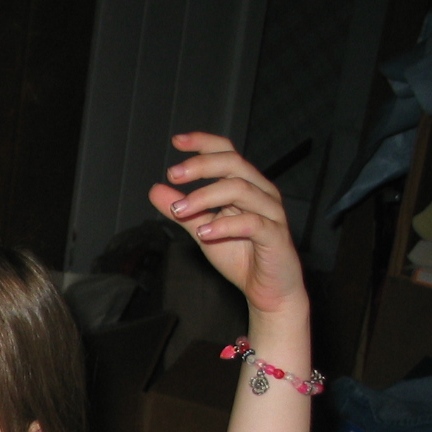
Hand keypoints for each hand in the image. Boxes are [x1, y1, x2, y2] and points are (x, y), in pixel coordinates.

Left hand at [148, 132, 305, 318]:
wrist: (268, 290)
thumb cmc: (241, 256)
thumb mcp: (203, 230)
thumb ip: (182, 211)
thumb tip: (155, 189)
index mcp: (246, 185)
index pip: (227, 153)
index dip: (204, 143)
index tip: (177, 141)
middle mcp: (261, 192)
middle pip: (233, 164)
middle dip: (200, 166)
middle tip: (173, 174)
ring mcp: (271, 212)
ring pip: (240, 189)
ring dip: (205, 197)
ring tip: (179, 211)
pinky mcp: (275, 236)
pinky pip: (252, 223)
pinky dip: (225, 225)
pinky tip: (202, 232)